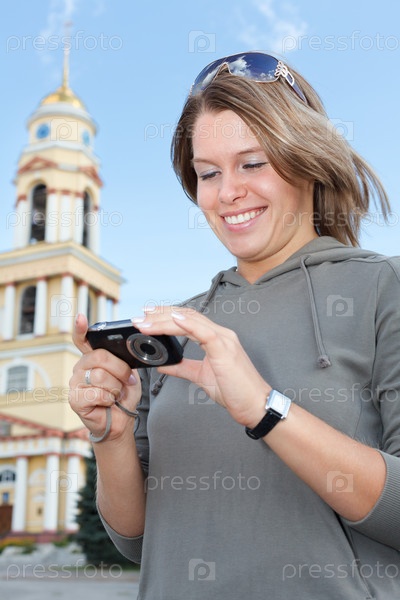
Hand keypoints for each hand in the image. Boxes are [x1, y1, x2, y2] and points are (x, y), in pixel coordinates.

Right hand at [69, 314, 141, 440]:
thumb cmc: (124, 395)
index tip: (81, 317)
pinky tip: (107, 403)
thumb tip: (129, 350)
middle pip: (100, 356)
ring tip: (115, 394)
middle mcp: (81, 367)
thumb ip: (124, 360)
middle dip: (120, 370)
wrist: (122, 420)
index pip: (83, 339)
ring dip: (116, 388)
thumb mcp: (129, 373)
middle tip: (126, 381)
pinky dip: (108, 399)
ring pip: (100, 376)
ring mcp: (75, 383)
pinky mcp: (75, 399)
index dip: (81, 328)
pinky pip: (96, 393)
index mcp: (93, 357)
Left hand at [132, 307, 270, 426]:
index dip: (166, 315)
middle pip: (186, 316)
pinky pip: (205, 332)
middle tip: (138, 317)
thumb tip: (162, 365)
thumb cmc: (234, 391)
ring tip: (145, 322)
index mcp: (215, 339)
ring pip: (190, 321)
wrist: (255, 406)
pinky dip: (188, 324)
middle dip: (160, 315)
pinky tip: (174, 320)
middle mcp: (220, 334)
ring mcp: (224, 340)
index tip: (146, 315)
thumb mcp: (201, 377)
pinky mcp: (225, 350)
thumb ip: (182, 368)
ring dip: (165, 320)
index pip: (187, 319)